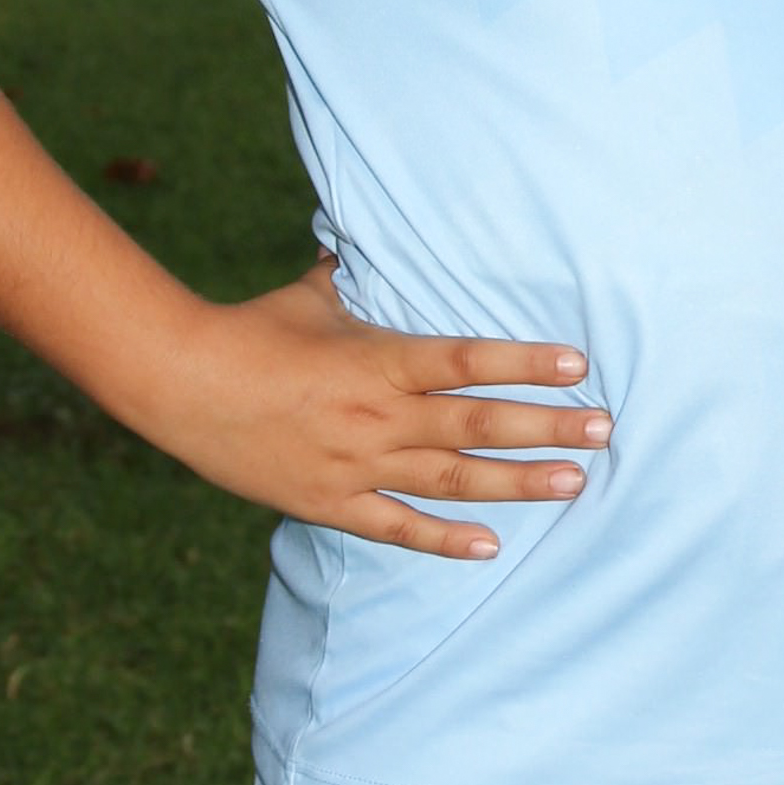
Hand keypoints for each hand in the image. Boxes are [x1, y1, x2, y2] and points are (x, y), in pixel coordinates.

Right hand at [147, 258, 609, 558]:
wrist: (180, 384)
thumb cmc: (249, 331)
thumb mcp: (311, 296)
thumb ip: (352, 277)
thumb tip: (367, 238)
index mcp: (379, 358)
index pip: (466, 359)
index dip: (524, 362)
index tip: (577, 364)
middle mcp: (377, 414)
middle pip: (476, 423)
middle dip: (545, 427)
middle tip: (603, 429)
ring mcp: (356, 463)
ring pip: (451, 479)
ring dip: (515, 482)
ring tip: (572, 483)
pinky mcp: (330, 501)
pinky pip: (396, 526)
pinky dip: (442, 540)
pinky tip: (489, 546)